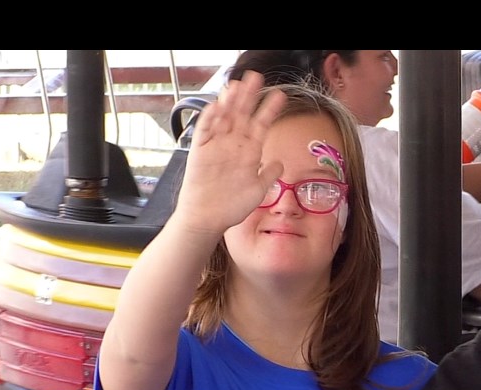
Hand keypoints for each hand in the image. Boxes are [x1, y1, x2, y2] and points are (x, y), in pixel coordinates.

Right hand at [172, 70, 286, 235]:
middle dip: (249, 97)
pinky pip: (204, 131)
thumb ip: (269, 174)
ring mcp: (216, 146)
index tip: (279, 96)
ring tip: (237, 86)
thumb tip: (280, 162)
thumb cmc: (231, 206)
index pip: (261, 125)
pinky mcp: (200, 151)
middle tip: (256, 78)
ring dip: (229, 102)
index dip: (269, 110)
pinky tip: (216, 106)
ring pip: (223, 118)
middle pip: (242, 115)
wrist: (207, 218)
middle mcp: (233, 145)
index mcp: (248, 152)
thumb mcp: (258, 189)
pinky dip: (209, 118)